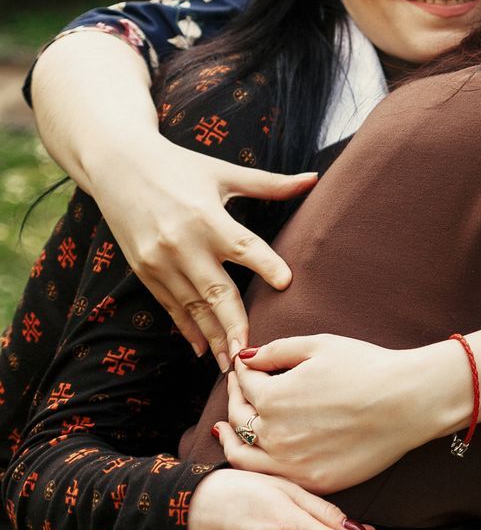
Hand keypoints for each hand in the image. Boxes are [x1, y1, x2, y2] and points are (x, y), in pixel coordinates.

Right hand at [88, 131, 315, 360]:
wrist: (117, 166)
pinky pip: (170, 306)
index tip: (287, 285)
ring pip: (192, 306)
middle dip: (235, 324)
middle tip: (252, 354)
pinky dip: (186, 328)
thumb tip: (314, 178)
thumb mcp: (224, 172)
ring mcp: (159, 261)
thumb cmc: (179, 166)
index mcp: (207, 217)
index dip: (266, 265)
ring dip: (212, 336)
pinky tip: (202, 349)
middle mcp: (182, 244)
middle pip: (216, 290)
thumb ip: (270, 184)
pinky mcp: (144, 271)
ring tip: (232, 363)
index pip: (244, 246)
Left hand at [216, 335, 458, 492]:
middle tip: (239, 390)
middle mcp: (274, 433)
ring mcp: (291, 462)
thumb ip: (276, 350)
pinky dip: (256, 464)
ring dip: (231, 438)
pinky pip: (270, 477)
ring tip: (228, 430)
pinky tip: (259, 454)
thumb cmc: (369, 368)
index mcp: (272, 396)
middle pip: (237, 418)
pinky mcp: (312, 481)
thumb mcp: (320, 345)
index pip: (244, 383)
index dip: (242, 371)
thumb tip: (247, 357)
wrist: (410, 402)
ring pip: (242, 455)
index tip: (245, 367)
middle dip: (234, 398)